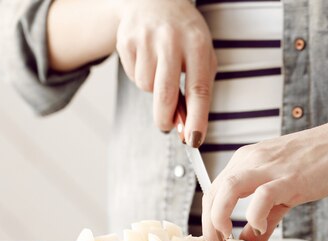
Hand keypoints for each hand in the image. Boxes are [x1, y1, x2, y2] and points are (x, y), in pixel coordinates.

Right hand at [115, 0, 216, 145]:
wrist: (154, 0)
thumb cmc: (184, 34)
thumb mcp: (201, 55)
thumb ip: (198, 89)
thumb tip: (187, 128)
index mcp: (197, 44)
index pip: (198, 89)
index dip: (197, 118)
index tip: (194, 140)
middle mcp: (171, 40)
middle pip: (165, 94)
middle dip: (165, 118)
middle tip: (167, 126)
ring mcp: (146, 39)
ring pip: (146, 87)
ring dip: (153, 89)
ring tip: (160, 68)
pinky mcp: (126, 41)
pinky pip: (133, 76)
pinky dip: (140, 75)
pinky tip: (147, 58)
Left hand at [202, 115, 327, 240]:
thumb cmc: (319, 161)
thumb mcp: (283, 191)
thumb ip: (264, 219)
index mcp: (245, 161)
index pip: (213, 192)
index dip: (208, 221)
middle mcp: (250, 160)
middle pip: (213, 194)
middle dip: (210, 227)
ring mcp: (269, 167)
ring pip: (227, 190)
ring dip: (219, 219)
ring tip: (227, 240)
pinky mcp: (289, 176)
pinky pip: (262, 195)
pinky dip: (254, 215)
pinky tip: (259, 227)